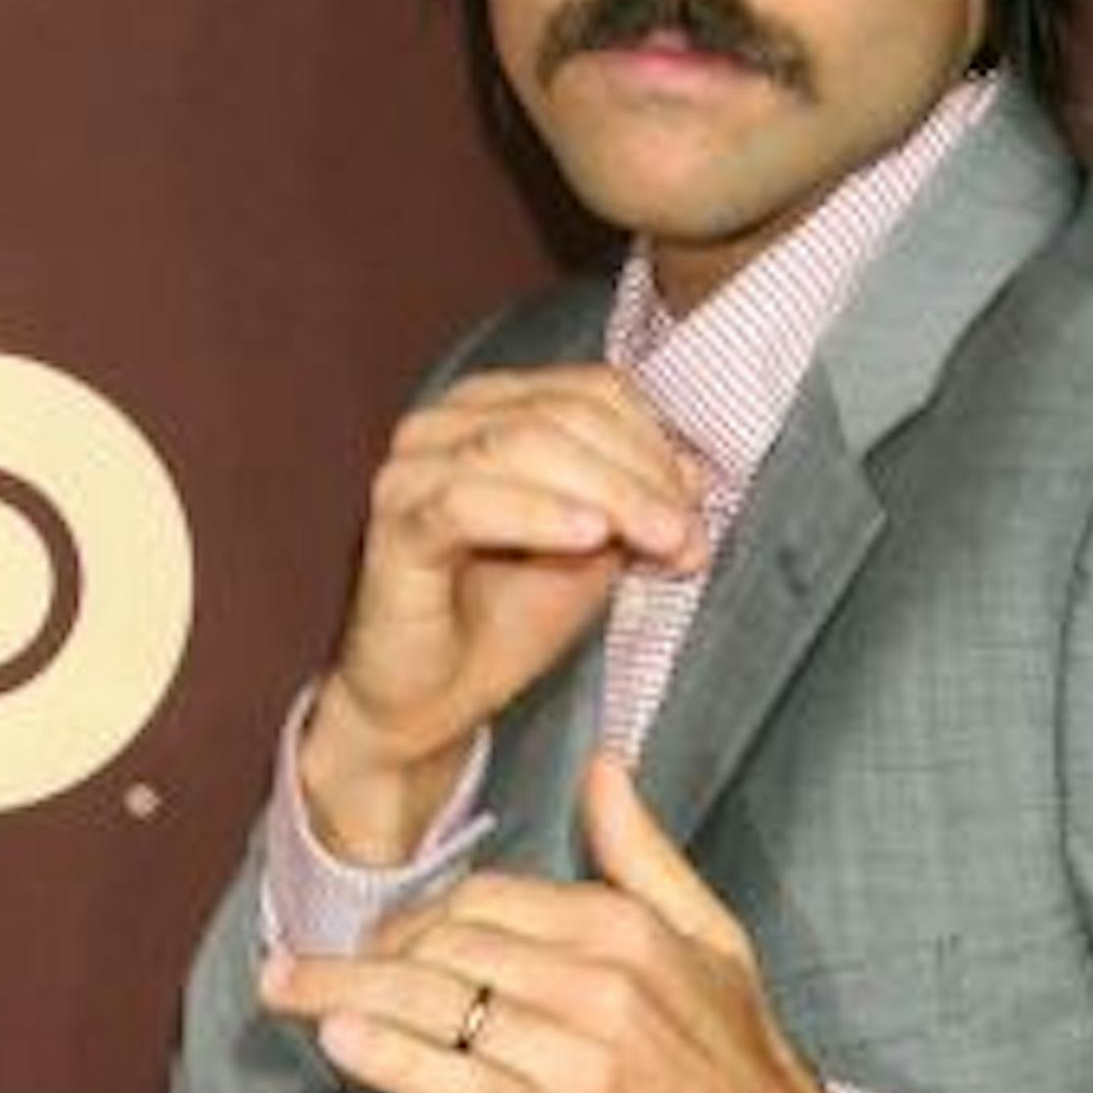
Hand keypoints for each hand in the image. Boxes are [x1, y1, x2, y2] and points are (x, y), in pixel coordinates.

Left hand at [264, 754, 831, 1092]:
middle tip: (310, 973)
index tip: (377, 944)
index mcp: (625, 929)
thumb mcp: (715, 941)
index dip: (416, 917)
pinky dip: (390, 1058)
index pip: (485, 898)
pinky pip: (455, 1081)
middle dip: (365, 955)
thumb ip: (647, 857)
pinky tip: (338, 1043)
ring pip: (434, 1007)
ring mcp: (575, 1056)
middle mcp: (596, 982)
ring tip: (281, 991)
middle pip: (444, 945)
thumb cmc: (743, 1073)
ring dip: (342, 996)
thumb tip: (606, 769)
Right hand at [302, 366, 707, 860]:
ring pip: (523, 446)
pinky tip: (590, 538)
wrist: (433, 700)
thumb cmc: (505, 617)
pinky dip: (538, 514)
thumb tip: (696, 473)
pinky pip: (468, 503)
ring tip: (659, 541)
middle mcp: (445, 422)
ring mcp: (412, 469)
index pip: (593, 392)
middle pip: (564, 416)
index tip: (699, 504)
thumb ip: (634, 503)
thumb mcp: (594, 551)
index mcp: (496, 408)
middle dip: (641, 474)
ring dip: (609, 492)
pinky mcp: (393, 526)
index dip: (657, 442)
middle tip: (687, 534)